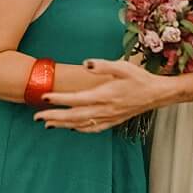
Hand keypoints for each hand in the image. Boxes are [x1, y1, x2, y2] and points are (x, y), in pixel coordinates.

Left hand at [34, 57, 161, 131]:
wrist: (156, 94)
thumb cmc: (140, 78)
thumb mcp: (123, 67)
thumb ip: (103, 65)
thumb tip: (85, 63)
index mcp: (104, 95)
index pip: (76, 99)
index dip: (58, 99)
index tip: (43, 97)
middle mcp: (103, 110)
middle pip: (73, 116)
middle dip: (53, 117)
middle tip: (36, 116)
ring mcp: (107, 118)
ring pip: (80, 124)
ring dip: (62, 125)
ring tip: (46, 124)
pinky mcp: (112, 122)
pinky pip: (91, 129)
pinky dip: (78, 129)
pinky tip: (70, 128)